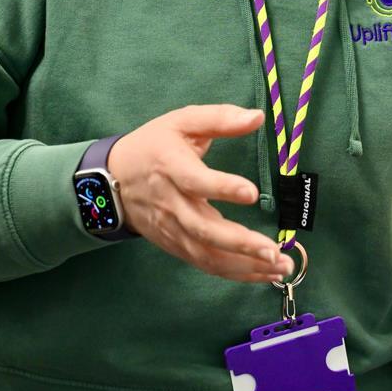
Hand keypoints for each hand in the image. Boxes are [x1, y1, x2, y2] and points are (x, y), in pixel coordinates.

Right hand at [107, 104, 294, 282]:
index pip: (195, 180)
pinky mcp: (175, 245)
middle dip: (240, 243)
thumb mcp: (182, 121)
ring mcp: (172, 229)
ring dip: (244, 265)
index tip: (251, 192)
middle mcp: (171, 203)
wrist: (112, 179)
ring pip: (206, 254)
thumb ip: (220, 118)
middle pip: (203, 229)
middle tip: (273, 251)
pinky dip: (235, 273)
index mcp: (171, 166)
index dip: (222, 188)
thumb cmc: (153, 145)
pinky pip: (205, 263)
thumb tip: (257, 116)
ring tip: (279, 266)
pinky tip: (262, 273)